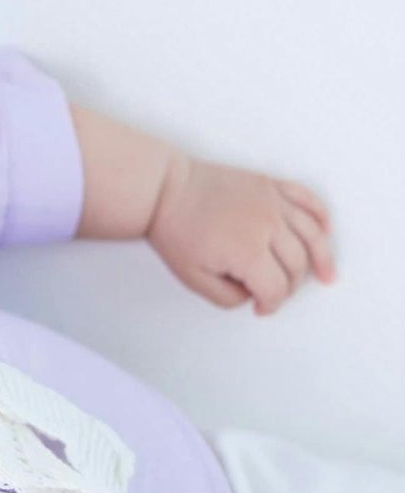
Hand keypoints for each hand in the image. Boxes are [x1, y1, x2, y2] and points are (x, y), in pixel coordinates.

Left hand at [146, 156, 337, 315]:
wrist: (164, 189)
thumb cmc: (175, 230)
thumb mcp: (191, 278)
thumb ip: (225, 297)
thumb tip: (252, 296)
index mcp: (247, 251)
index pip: (276, 288)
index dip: (271, 304)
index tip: (261, 308)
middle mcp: (267, 225)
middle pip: (297, 265)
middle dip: (290, 286)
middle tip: (276, 294)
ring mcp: (271, 201)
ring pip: (311, 234)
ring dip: (322, 258)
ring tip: (327, 275)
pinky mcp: (270, 184)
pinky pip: (307, 199)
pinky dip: (321, 216)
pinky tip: (326, 231)